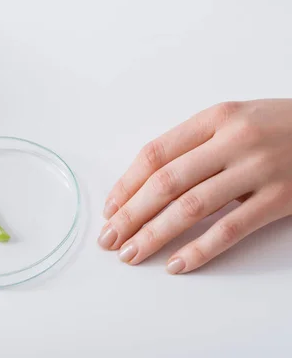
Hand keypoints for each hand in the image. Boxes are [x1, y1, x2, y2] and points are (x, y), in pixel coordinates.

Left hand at [98, 99, 291, 273]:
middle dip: (131, 214)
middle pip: (166, 182)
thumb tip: (145, 184)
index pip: (155, 154)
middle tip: (109, 239)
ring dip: (155, 234)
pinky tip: (177, 264)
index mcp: (214, 118)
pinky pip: (231, 229)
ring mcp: (258, 169)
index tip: (110, 209)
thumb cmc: (278, 126)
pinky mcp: (281, 198)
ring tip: (132, 253)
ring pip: (192, 207)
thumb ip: (193, 145)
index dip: (126, 184)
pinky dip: (201, 250)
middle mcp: (233, 140)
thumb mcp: (233, 120)